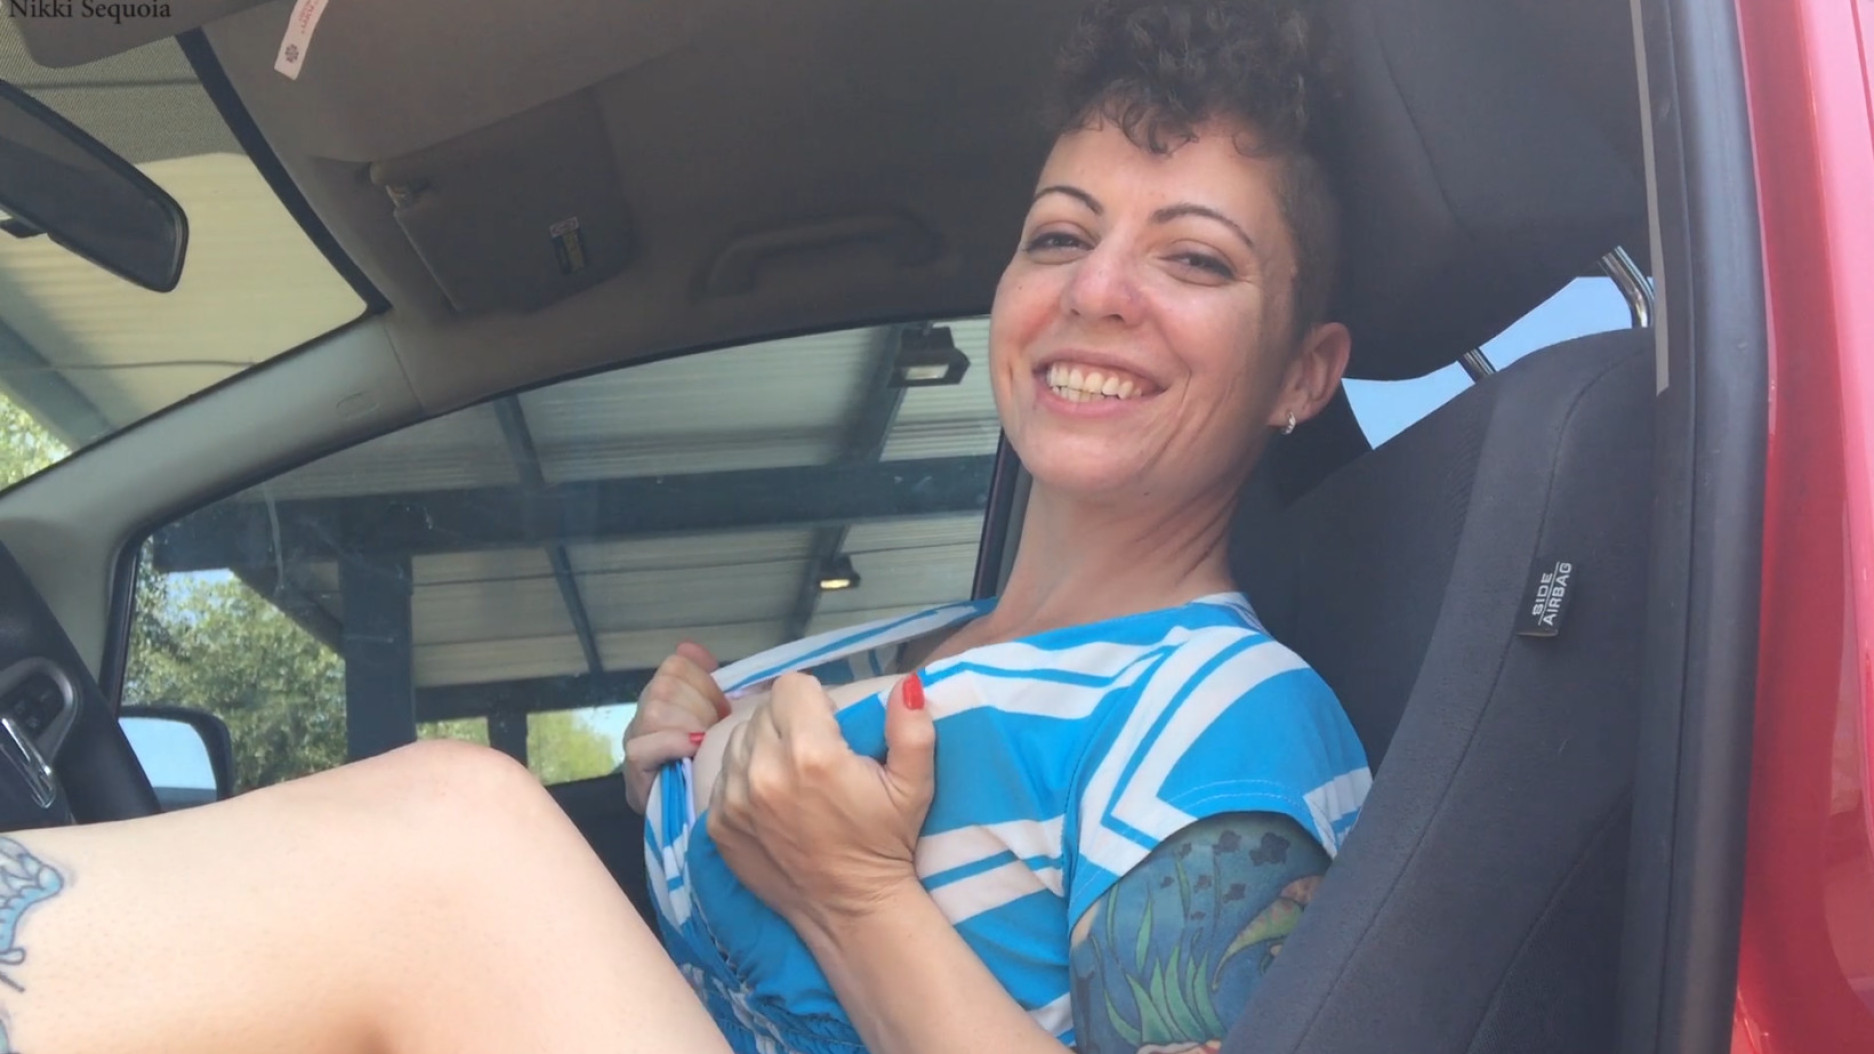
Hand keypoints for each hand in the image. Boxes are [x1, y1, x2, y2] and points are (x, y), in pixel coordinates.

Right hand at [622, 641, 730, 813]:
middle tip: (713, 731)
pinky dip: (673, 744)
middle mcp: (643, 711)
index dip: (705, 684)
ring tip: (703, 744)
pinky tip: (692, 750)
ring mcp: (634, 739)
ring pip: (655, 711)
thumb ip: (709, 680)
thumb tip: (690, 647)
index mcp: (664, 692)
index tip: (722, 709)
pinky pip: (645, 745)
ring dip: (688, 727)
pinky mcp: (633, 769)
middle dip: (700, 708)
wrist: (691, 807)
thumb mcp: (717, 713)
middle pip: (666, 686)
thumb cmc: (709, 757)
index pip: (676, 665)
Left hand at [707, 672, 934, 934]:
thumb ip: (912, 729)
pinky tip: (771, 801)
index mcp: (813, 753)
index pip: (793, 686)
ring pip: (739, 739)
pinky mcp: (717, 824)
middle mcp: (765, 771)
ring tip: (791, 775)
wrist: (850, 910)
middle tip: (814, 753)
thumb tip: (906, 685)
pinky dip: (744, 779)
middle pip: (765, 710)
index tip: (830, 726)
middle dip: (790, 721)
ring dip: (763, 747)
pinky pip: (723, 776)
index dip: (815, 701)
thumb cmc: (885, 843)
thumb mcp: (915, 786)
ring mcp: (735, 799)